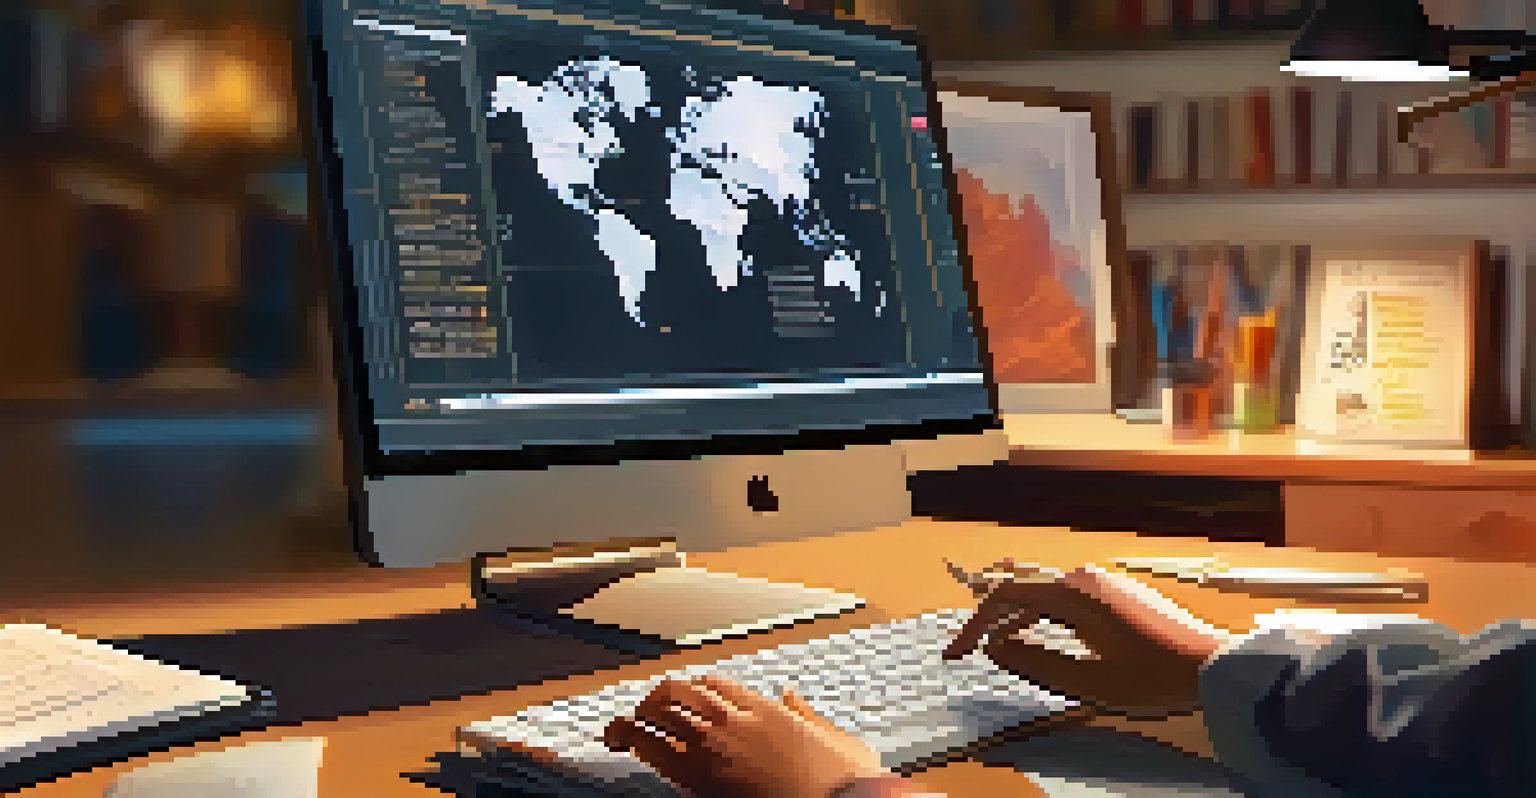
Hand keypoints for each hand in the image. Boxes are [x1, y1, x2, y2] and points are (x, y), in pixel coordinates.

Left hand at [602, 674, 887, 797]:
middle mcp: (732, 721)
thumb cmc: (837, 782)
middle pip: (676, 690)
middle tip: (646, 712)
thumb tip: (789, 695)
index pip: (711, 682)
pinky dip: (635, 741)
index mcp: (763, 709)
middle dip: (656, 699)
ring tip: (624, 728)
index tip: (686, 699)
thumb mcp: (836, 739)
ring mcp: (713, 748)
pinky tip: (625, 743)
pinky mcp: (699, 779)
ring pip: (659, 713)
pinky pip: (654, 749)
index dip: (693, 689)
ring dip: (637, 717)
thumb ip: (807, 714)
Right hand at [944, 565, 1232, 717]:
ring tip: (998, 646)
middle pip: (1023, 590)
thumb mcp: (1089, 681)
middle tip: (968, 649)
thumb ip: (1036, 661)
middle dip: (990, 618)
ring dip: (1018, 619)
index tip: (956, 653)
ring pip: (1045, 595)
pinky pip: (1067, 598)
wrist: (1212, 666)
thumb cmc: (1152, 677)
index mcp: (1072, 592)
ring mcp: (1103, 582)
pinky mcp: (1117, 593)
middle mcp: (1083, 577)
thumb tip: (996, 647)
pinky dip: (1043, 616)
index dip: (974, 624)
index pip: (1006, 597)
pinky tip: (1040, 637)